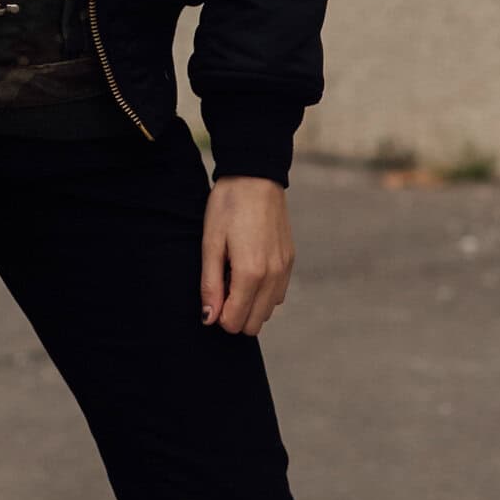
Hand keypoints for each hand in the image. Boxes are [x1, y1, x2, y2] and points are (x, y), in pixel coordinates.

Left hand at [200, 176, 293, 335]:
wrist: (255, 176)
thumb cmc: (227, 207)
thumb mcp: (210, 244)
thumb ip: (210, 284)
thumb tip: (209, 318)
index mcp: (251, 273)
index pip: (235, 321)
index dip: (218, 316)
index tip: (211, 294)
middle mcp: (273, 275)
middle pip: (254, 323)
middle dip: (234, 314)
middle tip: (221, 287)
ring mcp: (285, 269)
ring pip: (268, 311)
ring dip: (250, 304)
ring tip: (234, 276)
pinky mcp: (290, 261)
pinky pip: (278, 294)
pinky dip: (263, 294)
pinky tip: (249, 271)